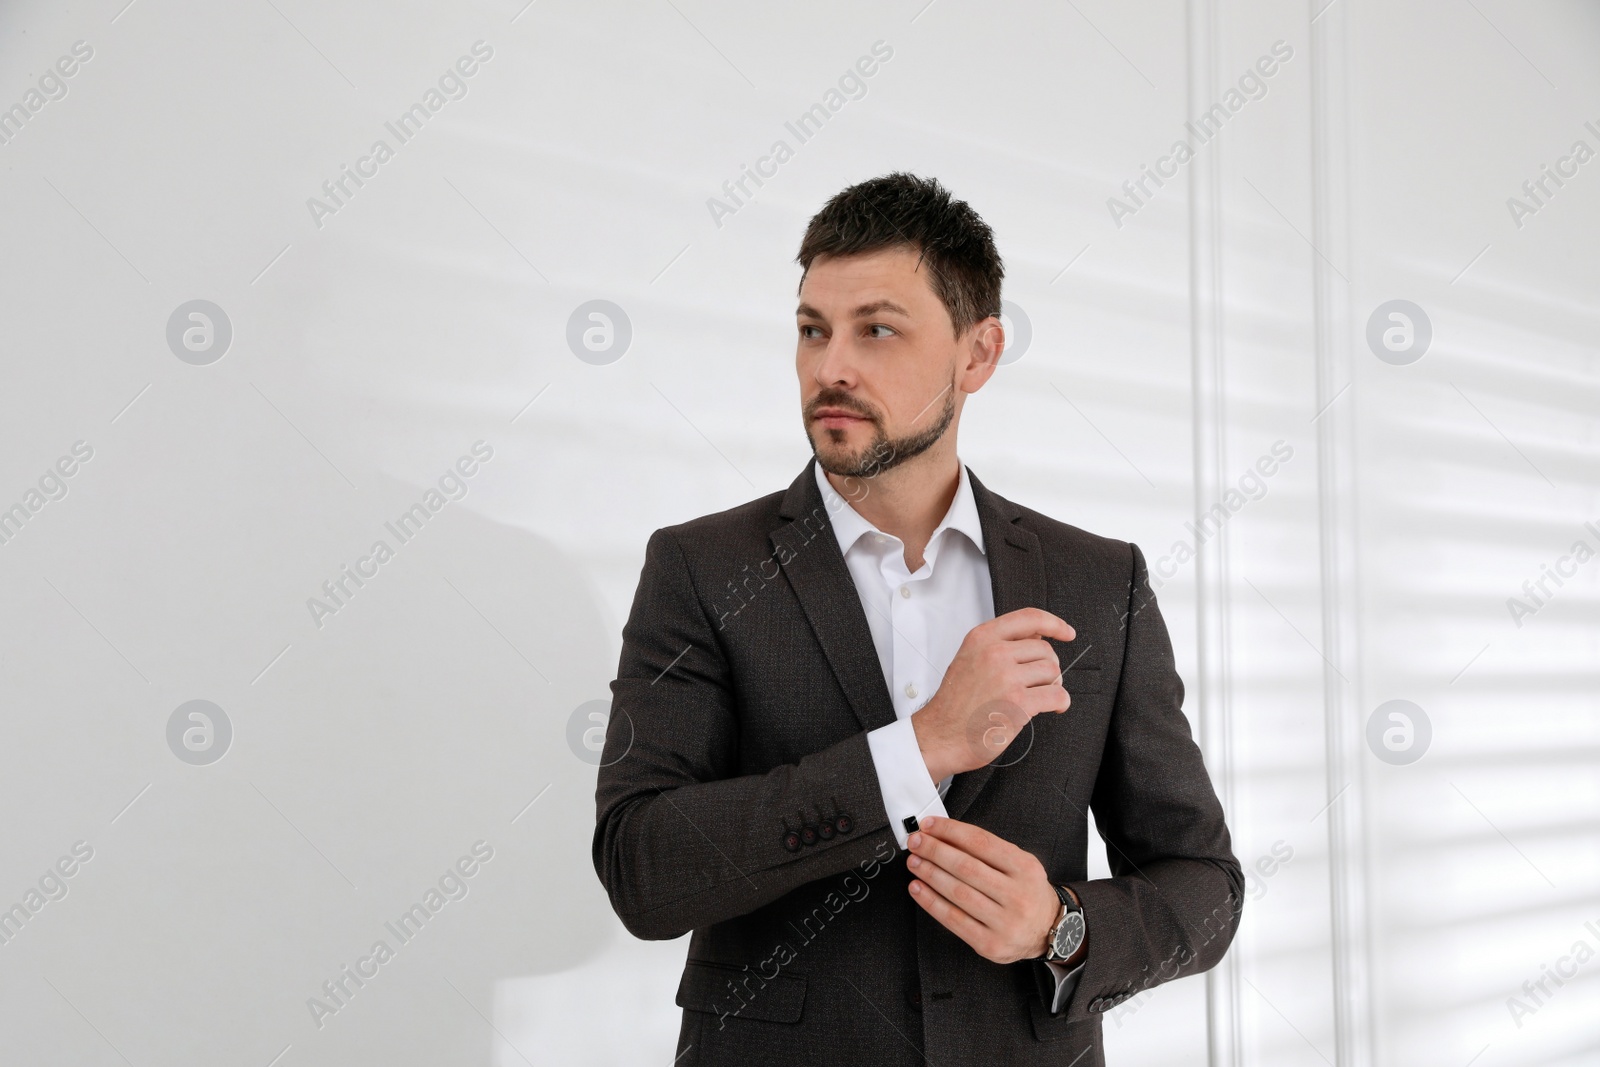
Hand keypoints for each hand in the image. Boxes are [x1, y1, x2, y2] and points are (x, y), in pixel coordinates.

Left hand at [904, 815, 1060, 965]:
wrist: (1049, 930)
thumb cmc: (1027, 892)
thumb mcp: (1020, 863)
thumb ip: (987, 850)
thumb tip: (944, 835)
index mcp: (1025, 868)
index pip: (981, 842)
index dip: (950, 831)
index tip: (929, 825)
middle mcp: (1018, 895)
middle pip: (966, 867)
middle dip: (934, 851)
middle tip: (916, 842)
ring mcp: (1005, 922)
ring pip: (958, 893)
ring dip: (929, 874)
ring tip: (915, 862)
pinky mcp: (990, 944)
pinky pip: (953, 920)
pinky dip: (930, 902)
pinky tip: (918, 888)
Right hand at [912, 607, 1074, 780]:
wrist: (941, 735)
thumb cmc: (954, 703)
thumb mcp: (969, 659)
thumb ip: (1000, 644)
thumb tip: (1038, 636)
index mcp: (982, 638)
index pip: (1029, 618)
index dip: (1054, 623)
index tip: (1066, 632)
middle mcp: (994, 653)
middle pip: (1045, 649)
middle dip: (1047, 667)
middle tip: (1038, 682)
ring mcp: (1007, 677)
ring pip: (1053, 672)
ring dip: (1052, 685)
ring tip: (1038, 696)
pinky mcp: (1019, 702)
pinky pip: (1057, 695)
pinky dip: (1061, 702)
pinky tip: (1052, 706)